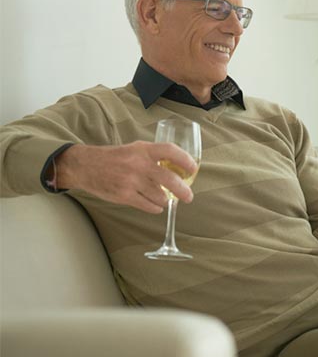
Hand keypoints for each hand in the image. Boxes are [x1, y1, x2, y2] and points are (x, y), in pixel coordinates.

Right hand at [56, 141, 197, 213]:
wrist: (85, 166)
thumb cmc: (115, 157)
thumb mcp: (135, 149)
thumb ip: (154, 156)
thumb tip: (178, 168)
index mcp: (143, 150)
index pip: (171, 151)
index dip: (185, 160)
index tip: (193, 169)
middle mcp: (139, 164)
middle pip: (170, 179)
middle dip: (183, 191)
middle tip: (188, 196)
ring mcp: (131, 181)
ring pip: (160, 196)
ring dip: (166, 200)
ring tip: (165, 199)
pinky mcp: (124, 195)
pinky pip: (148, 206)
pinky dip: (155, 207)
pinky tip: (155, 205)